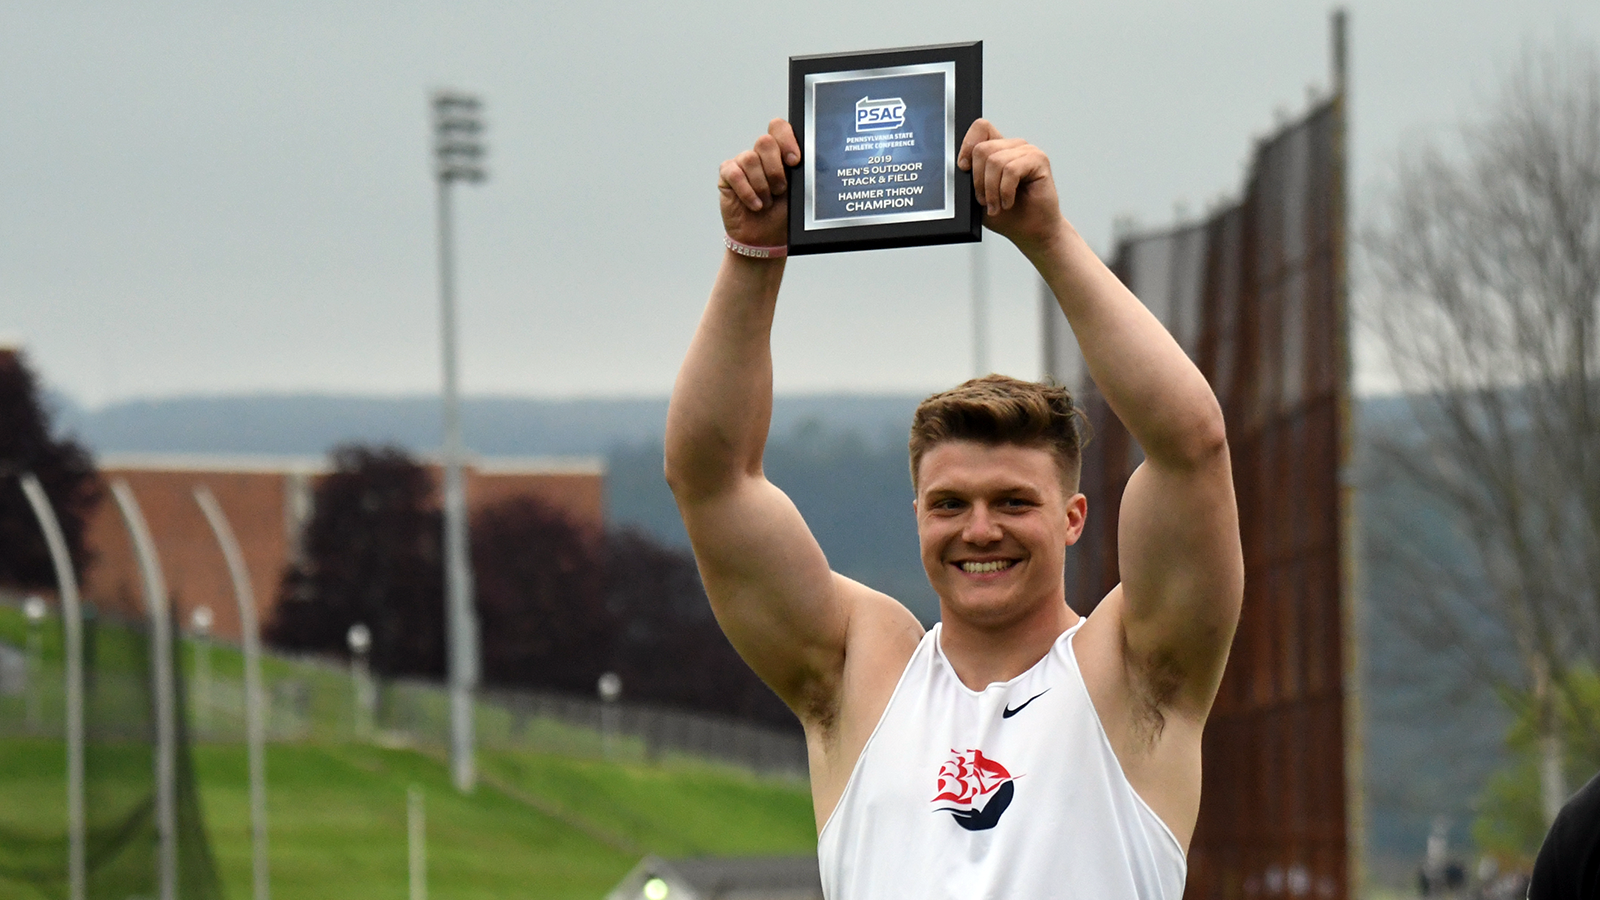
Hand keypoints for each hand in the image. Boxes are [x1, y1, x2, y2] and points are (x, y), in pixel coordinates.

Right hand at [719, 119, 800, 249]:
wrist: (765, 238)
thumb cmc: (782, 214)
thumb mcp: (798, 193)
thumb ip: (799, 172)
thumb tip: (800, 160)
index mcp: (780, 153)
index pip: (779, 128)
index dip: (786, 140)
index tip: (794, 162)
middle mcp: (760, 155)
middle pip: (764, 142)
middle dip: (775, 170)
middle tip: (780, 190)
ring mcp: (742, 164)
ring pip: (750, 159)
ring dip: (761, 185)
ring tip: (767, 202)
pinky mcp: (727, 176)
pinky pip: (734, 173)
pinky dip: (746, 191)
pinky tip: (754, 205)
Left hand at [957, 120, 1067, 255]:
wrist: (1031, 231)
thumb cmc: (1007, 215)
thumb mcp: (978, 196)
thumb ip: (970, 178)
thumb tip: (959, 166)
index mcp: (998, 150)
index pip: (981, 127)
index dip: (967, 144)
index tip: (964, 169)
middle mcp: (1012, 146)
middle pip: (982, 149)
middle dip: (978, 181)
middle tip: (985, 201)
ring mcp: (1027, 151)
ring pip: (995, 161)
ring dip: (992, 190)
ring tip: (997, 206)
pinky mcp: (1039, 160)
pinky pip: (1011, 170)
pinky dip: (1005, 191)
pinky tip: (1008, 203)